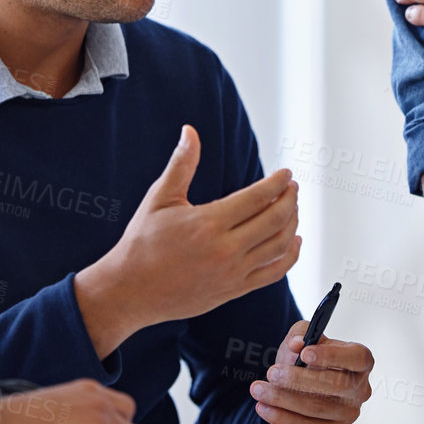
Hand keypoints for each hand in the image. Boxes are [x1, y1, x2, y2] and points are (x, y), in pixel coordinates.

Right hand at [77, 126, 301, 353]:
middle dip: (290, 199)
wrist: (129, 291)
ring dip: (292, 223)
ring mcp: (232, 273)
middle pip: (275, 220)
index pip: (257, 198)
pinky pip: (273, 273)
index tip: (286, 173)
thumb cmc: (141, 244)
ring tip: (293, 208)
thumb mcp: (159, 199)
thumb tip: (190, 132)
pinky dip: (290, 256)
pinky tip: (293, 242)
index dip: (277, 183)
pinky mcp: (233, 290)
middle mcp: (225, 250)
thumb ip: (181, 164)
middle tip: (292, 187)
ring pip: (279, 246)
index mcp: (208, 223)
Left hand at [254, 321, 373, 423]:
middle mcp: (360, 389)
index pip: (356, 358)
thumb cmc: (309, 363)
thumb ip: (301, 334)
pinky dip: (281, 417)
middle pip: (336, 384)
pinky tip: (264, 407)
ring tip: (259, 389)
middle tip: (273, 373)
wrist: (303, 393)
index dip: (332, 356)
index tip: (304, 353)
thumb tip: (297, 343)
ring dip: (283, 399)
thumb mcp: (305, 341)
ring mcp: (348, 414)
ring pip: (316, 408)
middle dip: (299, 379)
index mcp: (361, 362)